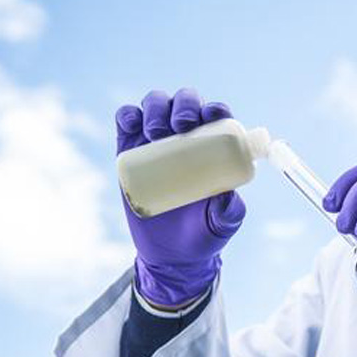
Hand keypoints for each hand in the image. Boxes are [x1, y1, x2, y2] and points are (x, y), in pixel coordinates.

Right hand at [116, 88, 245, 307]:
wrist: (169, 253)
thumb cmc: (203, 232)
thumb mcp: (222, 225)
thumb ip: (230, 212)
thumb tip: (229, 195)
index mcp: (215, 147)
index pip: (217, 116)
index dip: (215, 108)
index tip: (211, 117)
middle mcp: (186, 137)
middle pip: (185, 103)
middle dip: (184, 104)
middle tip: (181, 126)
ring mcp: (156, 141)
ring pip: (156, 105)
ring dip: (157, 107)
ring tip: (157, 131)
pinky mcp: (130, 150)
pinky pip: (126, 121)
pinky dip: (128, 114)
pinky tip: (133, 123)